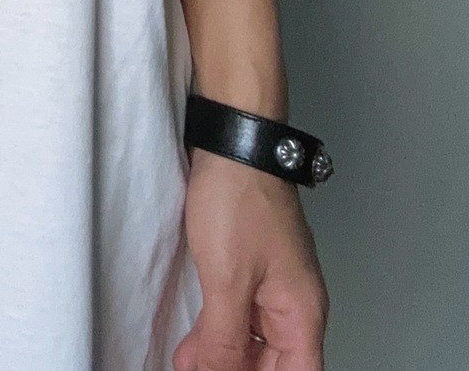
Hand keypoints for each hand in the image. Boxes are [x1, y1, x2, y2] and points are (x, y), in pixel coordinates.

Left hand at [174, 151, 327, 370]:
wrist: (232, 144)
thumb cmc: (239, 200)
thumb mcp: (227, 279)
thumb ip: (225, 338)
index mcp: (302, 312)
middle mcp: (294, 304)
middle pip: (276, 364)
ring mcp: (272, 285)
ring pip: (254, 342)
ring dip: (223, 356)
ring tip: (189, 364)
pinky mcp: (250, 268)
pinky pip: (239, 315)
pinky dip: (218, 331)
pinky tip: (193, 343)